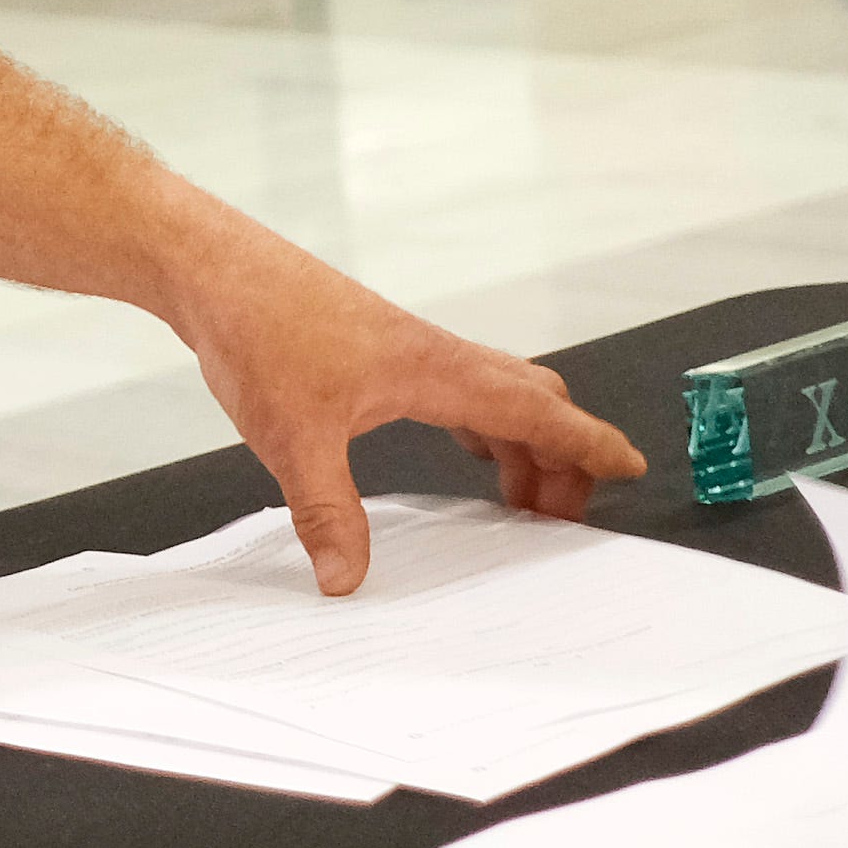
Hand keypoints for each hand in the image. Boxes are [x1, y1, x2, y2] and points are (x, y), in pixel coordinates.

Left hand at [165, 220, 645, 594]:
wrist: (214, 267)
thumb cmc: (257, 330)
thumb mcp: (292, 436)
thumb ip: (326, 513)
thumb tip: (346, 580)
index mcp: (437, 372)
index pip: (538, 409)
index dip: (588, 443)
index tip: (633, 467)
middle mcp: (435, 355)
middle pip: (531, 402)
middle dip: (562, 459)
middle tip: (563, 519)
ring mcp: (409, 349)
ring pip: (495, 395)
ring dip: (521, 444)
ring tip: (522, 503)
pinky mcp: (379, 349)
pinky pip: (457, 389)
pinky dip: (480, 425)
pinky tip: (462, 451)